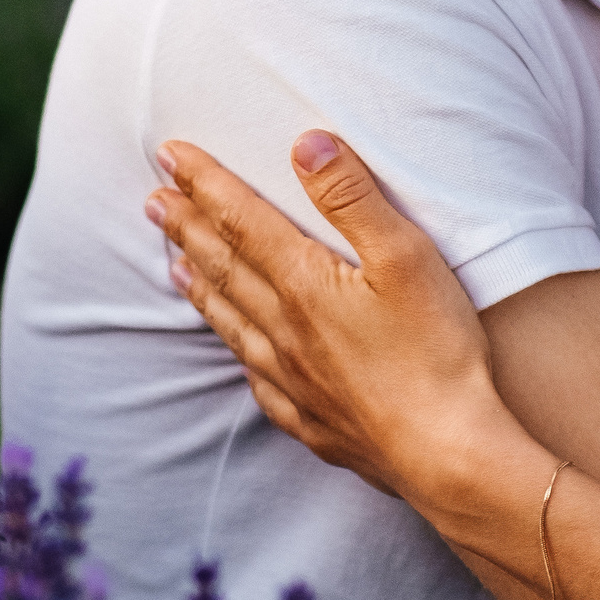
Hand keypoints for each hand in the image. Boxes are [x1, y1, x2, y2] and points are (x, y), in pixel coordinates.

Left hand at [147, 130, 517, 501]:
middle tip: (153, 201)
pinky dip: (239, 354)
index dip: (205, 183)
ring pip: (233, 323)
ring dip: (200, 288)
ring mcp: (295, 380)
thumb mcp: (405, 256)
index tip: (169, 156)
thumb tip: (305, 144)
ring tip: (173, 266)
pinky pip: (259, 382)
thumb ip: (353, 197)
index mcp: (305, 284)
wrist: (446, 454)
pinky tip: (240, 354)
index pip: (242, 220)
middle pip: (226, 268)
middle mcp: (286, 330)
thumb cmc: (436, 352)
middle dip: (187, 228)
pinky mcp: (314, 420)